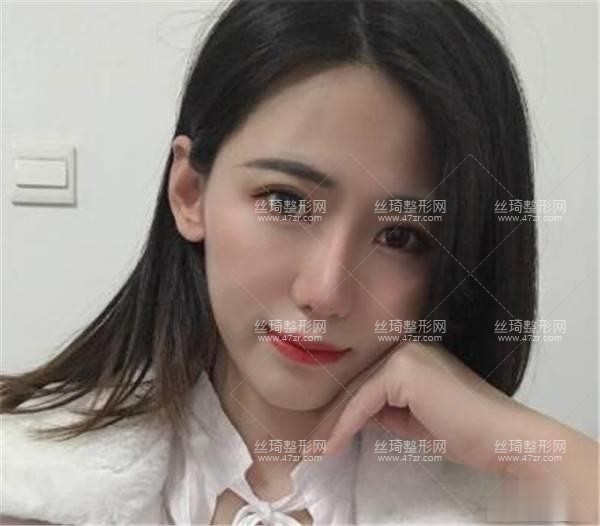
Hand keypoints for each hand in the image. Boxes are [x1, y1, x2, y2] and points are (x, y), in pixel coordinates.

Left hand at [326, 342, 535, 473]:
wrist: (503, 439)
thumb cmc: (467, 432)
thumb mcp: (414, 419)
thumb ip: (387, 410)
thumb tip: (357, 415)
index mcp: (410, 355)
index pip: (367, 384)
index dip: (343, 412)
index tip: (324, 437)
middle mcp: (405, 347)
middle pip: (358, 386)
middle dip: (332, 418)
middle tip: (310, 445)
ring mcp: (404, 354)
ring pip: (357, 393)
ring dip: (332, 425)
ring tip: (314, 450)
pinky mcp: (404, 370)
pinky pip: (364, 401)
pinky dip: (345, 426)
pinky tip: (330, 446)